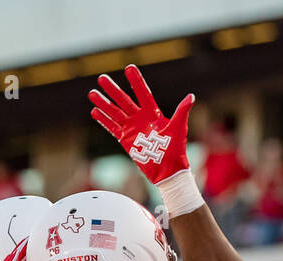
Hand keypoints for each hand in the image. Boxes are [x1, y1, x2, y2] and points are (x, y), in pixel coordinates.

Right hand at [89, 65, 192, 183]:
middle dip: (113, 90)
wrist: (167, 170)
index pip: (142, 93)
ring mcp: (132, 129)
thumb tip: (191, 97)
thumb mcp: (178, 128)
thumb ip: (181, 111)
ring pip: (114, 112)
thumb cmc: (175, 149)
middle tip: (101, 78)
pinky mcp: (125, 141)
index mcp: (153, 113)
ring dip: (103, 103)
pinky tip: (94, 111)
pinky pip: (112, 128)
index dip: (136, 81)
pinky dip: (103, 120)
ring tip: (92, 93)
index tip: (129, 68)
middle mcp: (140, 118)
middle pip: (124, 100)